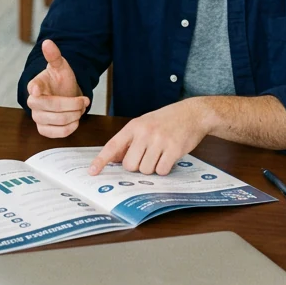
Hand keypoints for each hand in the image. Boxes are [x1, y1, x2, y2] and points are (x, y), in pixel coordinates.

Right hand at [26, 39, 89, 138]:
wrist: (65, 94)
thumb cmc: (61, 80)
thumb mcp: (61, 66)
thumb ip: (54, 56)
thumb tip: (47, 42)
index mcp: (35, 85)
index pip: (33, 87)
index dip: (35, 89)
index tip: (38, 90)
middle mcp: (33, 102)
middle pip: (51, 106)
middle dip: (72, 104)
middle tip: (84, 102)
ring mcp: (37, 117)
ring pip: (56, 121)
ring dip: (73, 116)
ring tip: (80, 110)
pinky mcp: (43, 129)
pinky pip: (56, 133)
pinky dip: (69, 128)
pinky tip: (75, 120)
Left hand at [88, 99, 212, 175]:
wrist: (193, 113)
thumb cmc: (166, 120)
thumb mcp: (144, 124)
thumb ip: (129, 141)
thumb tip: (115, 159)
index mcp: (134, 126)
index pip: (113, 145)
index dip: (101, 160)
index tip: (92, 171)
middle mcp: (145, 133)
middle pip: (130, 165)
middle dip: (137, 166)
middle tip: (147, 156)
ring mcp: (159, 141)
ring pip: (145, 170)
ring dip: (152, 168)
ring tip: (160, 155)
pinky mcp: (174, 149)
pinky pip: (162, 170)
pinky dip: (164, 169)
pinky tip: (169, 157)